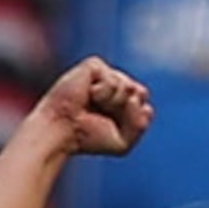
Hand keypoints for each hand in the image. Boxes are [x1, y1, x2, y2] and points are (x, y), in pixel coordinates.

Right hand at [34, 57, 155, 156]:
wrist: (63, 132)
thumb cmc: (88, 138)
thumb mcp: (123, 142)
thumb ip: (140, 124)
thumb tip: (140, 92)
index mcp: (123, 99)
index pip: (144, 106)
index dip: (133, 119)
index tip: (111, 127)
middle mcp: (115, 83)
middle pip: (140, 94)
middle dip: (125, 111)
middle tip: (101, 116)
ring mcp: (104, 73)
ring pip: (128, 87)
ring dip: (112, 103)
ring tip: (92, 105)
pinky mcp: (94, 65)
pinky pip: (113, 80)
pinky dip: (103, 93)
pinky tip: (88, 94)